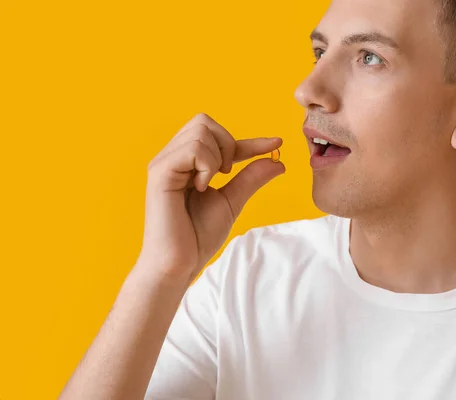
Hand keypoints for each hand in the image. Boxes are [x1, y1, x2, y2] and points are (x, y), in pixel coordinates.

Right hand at [135, 113, 284, 284]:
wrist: (178, 265)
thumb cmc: (197, 237)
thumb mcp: (231, 202)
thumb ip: (250, 179)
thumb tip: (278, 161)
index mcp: (185, 163)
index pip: (218, 138)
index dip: (250, 141)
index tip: (276, 143)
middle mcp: (171, 158)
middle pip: (204, 121)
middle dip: (227, 143)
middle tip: (227, 174)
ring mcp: (164, 163)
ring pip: (200, 130)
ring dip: (217, 156)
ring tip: (211, 184)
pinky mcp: (160, 173)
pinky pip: (192, 149)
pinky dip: (206, 164)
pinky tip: (202, 187)